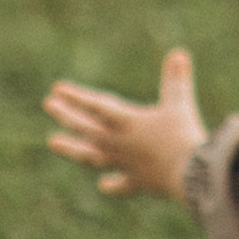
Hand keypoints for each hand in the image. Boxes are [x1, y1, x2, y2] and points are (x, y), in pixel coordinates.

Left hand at [43, 47, 207, 201]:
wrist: (189, 175)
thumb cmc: (182, 136)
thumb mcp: (180, 104)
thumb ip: (176, 80)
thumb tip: (178, 53)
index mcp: (128, 122)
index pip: (97, 107)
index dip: (77, 96)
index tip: (57, 88)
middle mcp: (119, 143)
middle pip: (87, 128)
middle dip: (67, 116)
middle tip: (49, 105)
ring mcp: (125, 164)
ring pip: (92, 156)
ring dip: (72, 148)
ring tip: (52, 141)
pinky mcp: (139, 182)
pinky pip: (121, 184)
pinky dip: (112, 184)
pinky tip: (104, 185)